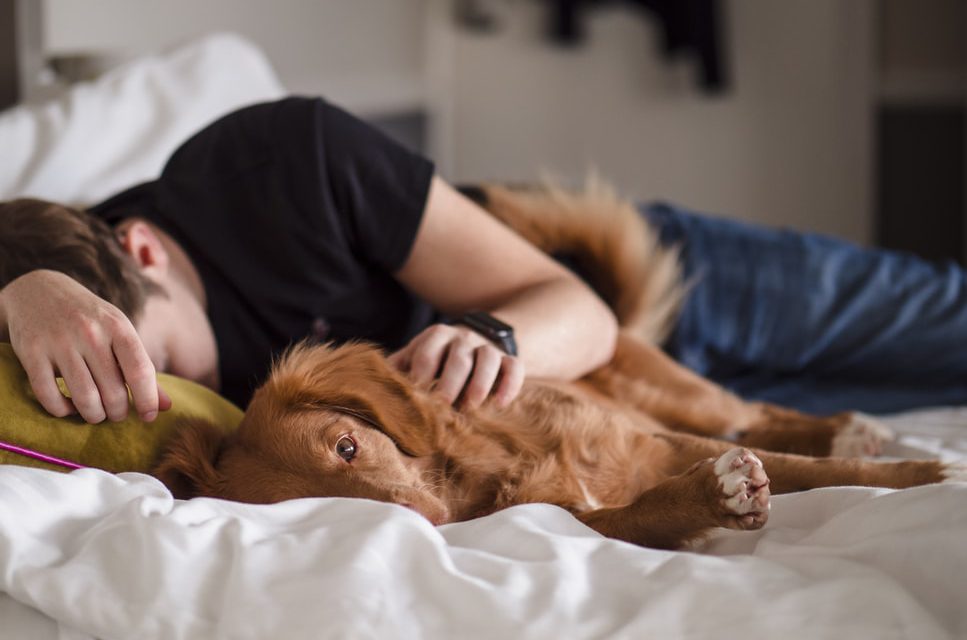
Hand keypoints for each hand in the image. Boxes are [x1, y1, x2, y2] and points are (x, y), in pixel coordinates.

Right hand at [1, 270, 170, 422]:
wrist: (39, 289)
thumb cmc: (90, 319)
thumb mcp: (119, 333)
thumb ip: (141, 368)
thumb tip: (167, 407)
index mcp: (118, 326)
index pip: (140, 371)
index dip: (148, 400)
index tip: (148, 416)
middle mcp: (90, 333)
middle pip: (113, 392)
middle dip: (118, 413)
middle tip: (116, 414)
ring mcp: (59, 342)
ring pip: (84, 398)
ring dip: (93, 416)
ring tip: (96, 414)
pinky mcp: (31, 352)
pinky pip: (49, 396)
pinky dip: (61, 410)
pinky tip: (68, 406)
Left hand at [388, 323, 523, 408]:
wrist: (475, 341)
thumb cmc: (436, 358)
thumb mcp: (415, 356)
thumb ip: (398, 369)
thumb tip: (373, 390)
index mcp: (436, 336)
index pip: (427, 352)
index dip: (421, 375)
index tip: (416, 397)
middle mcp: (463, 338)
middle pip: (459, 357)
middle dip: (450, 382)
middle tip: (442, 406)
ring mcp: (488, 347)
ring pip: (489, 359)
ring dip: (480, 383)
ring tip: (471, 406)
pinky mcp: (509, 359)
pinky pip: (514, 367)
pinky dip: (509, 385)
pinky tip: (499, 405)